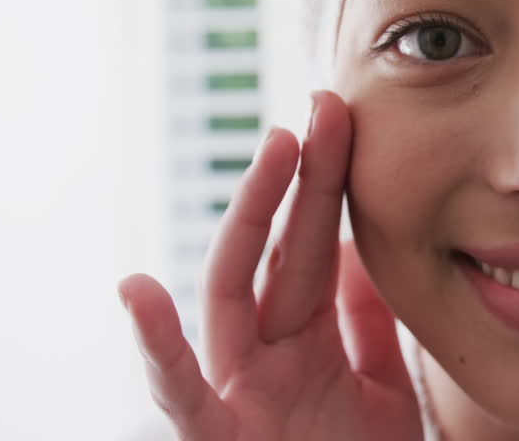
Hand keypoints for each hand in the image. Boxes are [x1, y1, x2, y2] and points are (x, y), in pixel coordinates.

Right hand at [117, 91, 422, 440]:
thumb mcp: (382, 385)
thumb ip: (369, 322)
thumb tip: (368, 248)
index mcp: (305, 339)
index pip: (317, 246)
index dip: (327, 184)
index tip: (343, 119)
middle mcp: (265, 354)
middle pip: (281, 252)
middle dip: (298, 182)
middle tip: (320, 110)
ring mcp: (238, 391)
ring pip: (232, 294)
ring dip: (251, 220)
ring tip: (273, 153)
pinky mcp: (219, 437)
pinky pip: (182, 394)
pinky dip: (156, 345)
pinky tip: (137, 290)